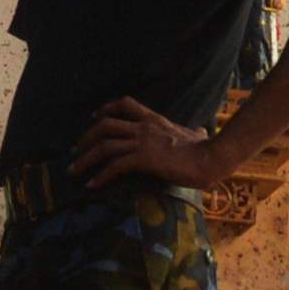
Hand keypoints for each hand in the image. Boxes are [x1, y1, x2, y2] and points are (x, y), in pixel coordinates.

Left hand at [72, 96, 229, 191]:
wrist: (212, 157)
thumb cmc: (207, 149)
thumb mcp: (196, 135)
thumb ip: (194, 132)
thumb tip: (202, 130)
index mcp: (154, 120)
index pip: (125, 104)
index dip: (105, 109)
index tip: (93, 117)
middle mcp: (144, 127)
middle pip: (104, 125)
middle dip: (86, 138)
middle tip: (76, 152)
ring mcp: (143, 142)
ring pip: (104, 145)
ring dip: (85, 159)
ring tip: (75, 171)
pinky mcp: (144, 159)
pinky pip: (115, 165)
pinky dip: (100, 175)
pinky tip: (93, 185)